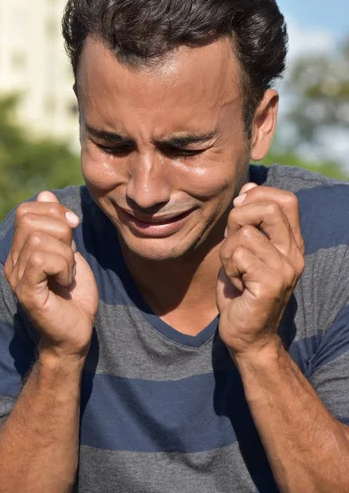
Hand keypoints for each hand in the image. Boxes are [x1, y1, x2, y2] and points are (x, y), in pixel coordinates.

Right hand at [4, 191, 98, 361]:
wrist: (76, 333)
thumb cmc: (75, 296)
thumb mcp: (70, 251)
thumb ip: (58, 226)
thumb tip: (45, 192)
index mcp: (22, 249)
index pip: (26, 210)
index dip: (53, 210)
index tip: (73, 225)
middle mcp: (13, 261)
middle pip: (29, 217)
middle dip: (61, 228)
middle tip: (71, 253)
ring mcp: (17, 276)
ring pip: (38, 238)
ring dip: (65, 253)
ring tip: (68, 273)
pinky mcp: (26, 291)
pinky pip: (40, 259)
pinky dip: (62, 266)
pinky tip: (66, 281)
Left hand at [216, 183, 304, 360]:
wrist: (247, 336)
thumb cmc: (242, 291)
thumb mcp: (244, 249)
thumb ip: (248, 221)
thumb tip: (248, 187)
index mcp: (291, 242)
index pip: (285, 200)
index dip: (258, 197)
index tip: (240, 212)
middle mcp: (294, 253)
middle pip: (269, 209)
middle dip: (239, 218)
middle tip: (233, 242)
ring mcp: (286, 269)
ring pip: (245, 234)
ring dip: (228, 251)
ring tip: (235, 271)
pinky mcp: (272, 283)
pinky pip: (238, 255)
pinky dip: (229, 267)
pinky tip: (237, 284)